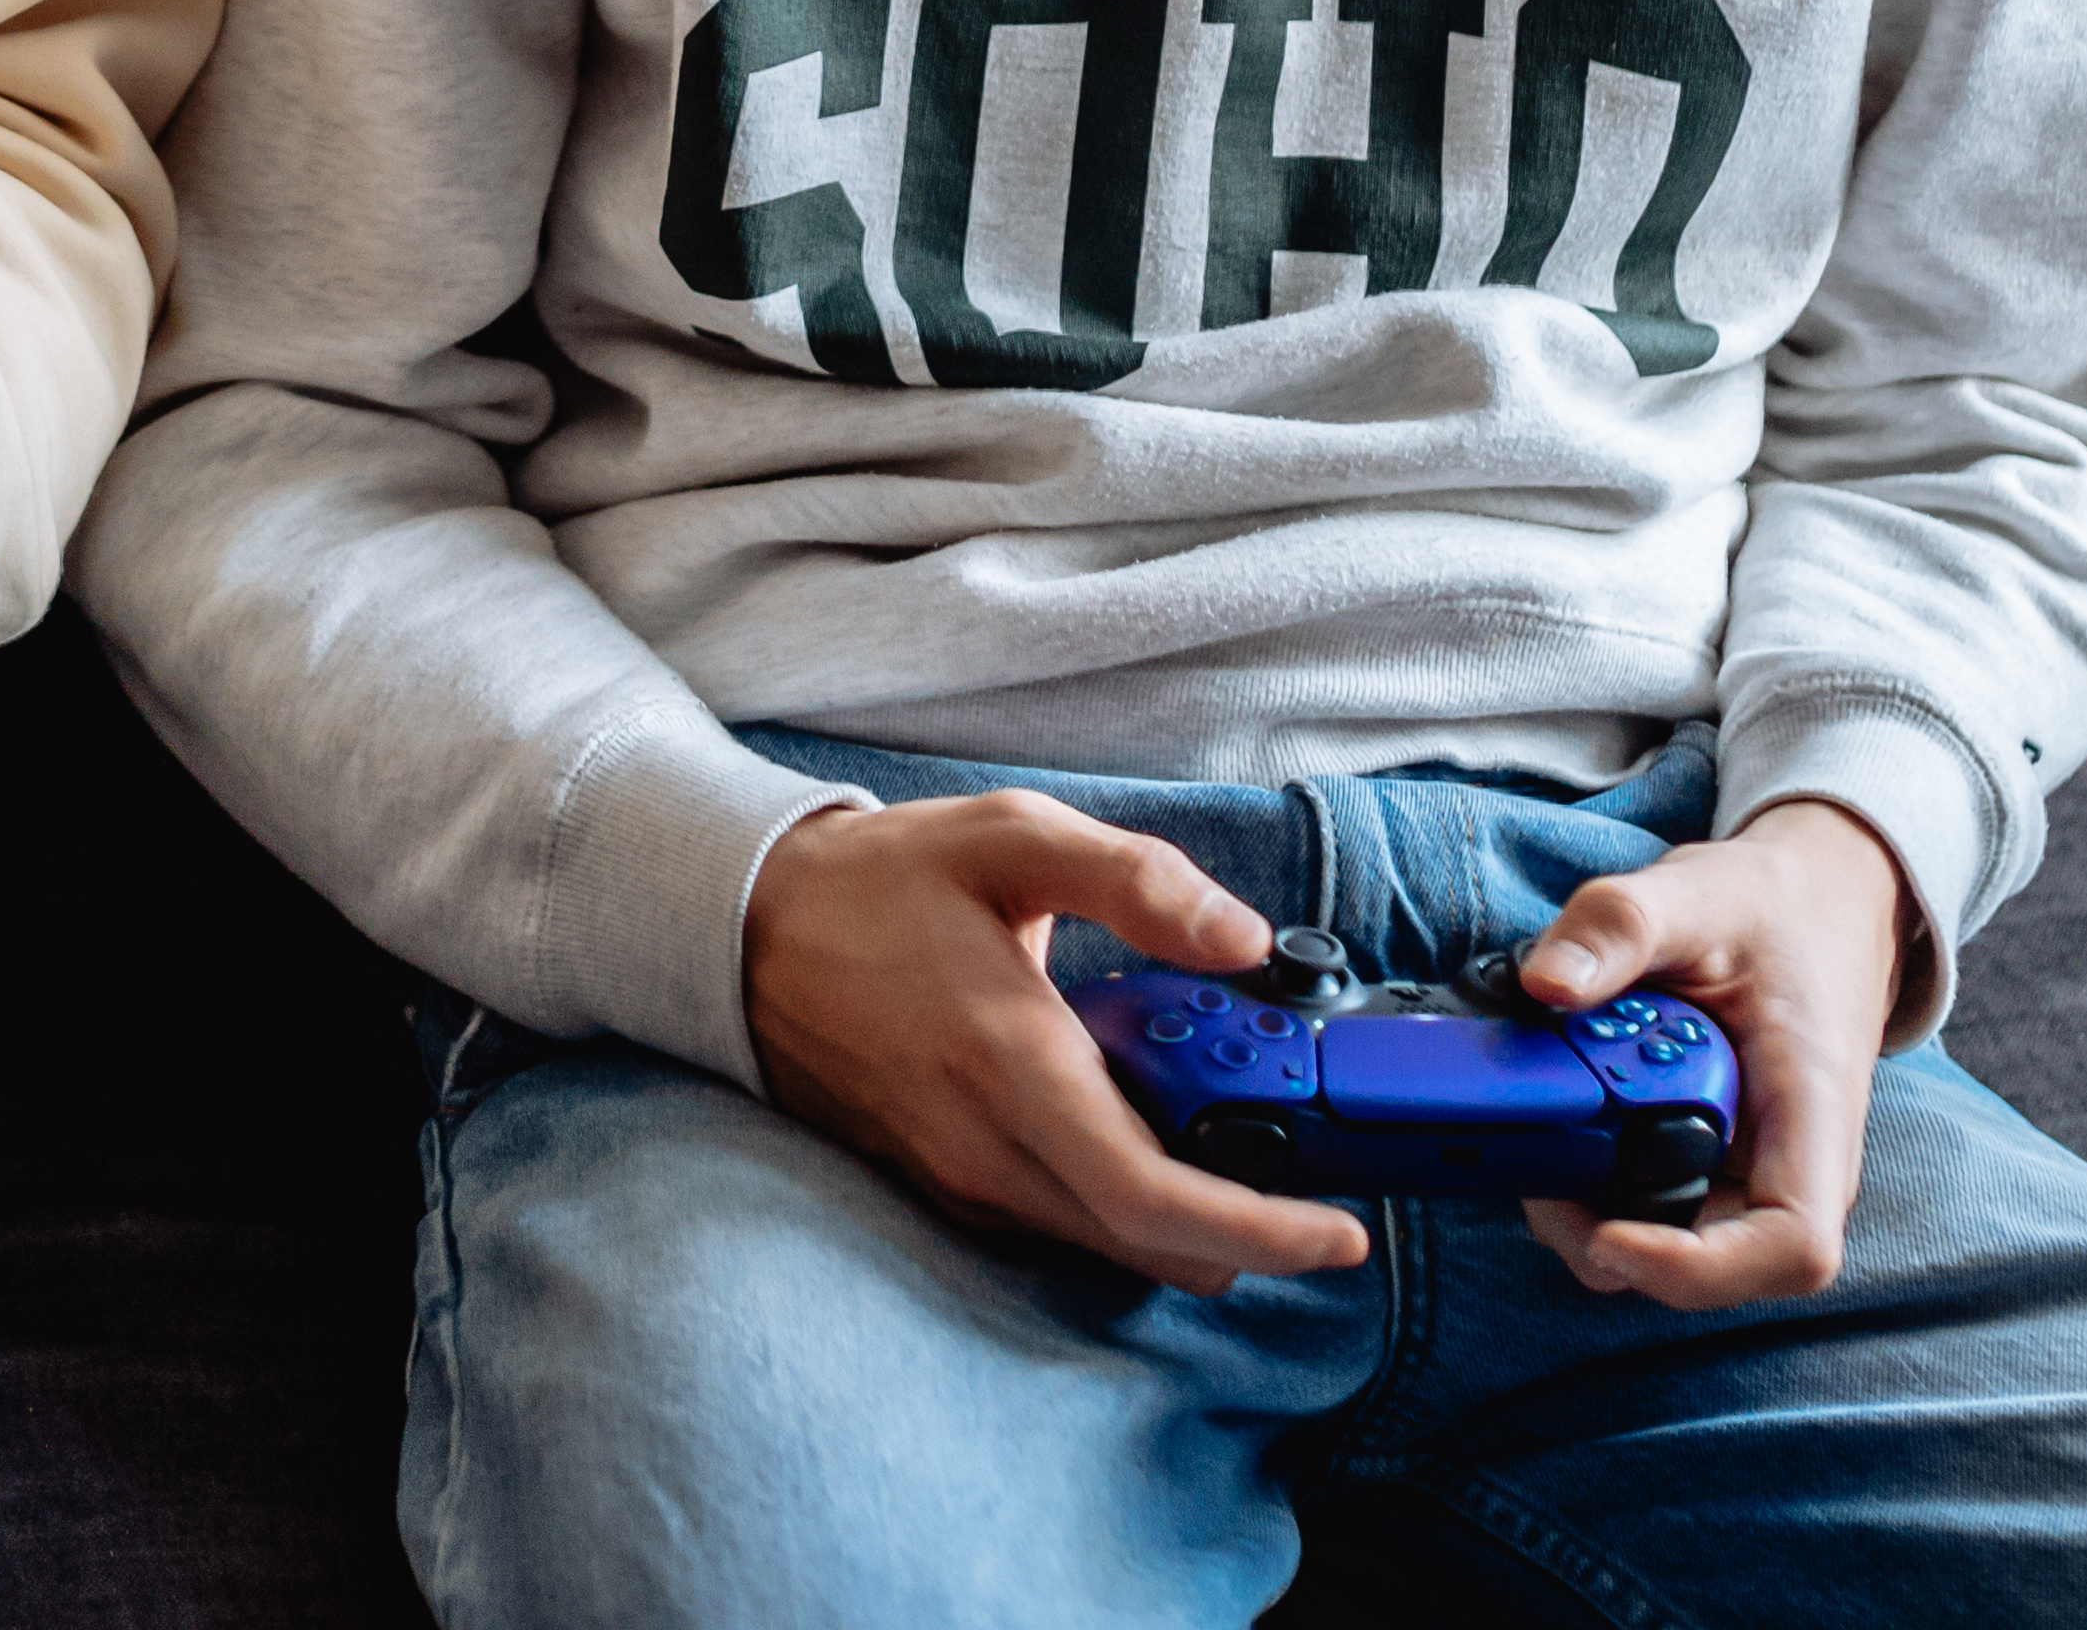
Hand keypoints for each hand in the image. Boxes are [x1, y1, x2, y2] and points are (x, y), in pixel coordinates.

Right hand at [739, 793, 1374, 1293]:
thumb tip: (1245, 939)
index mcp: (1015, 1069)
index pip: (1157, 1203)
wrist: (744, 929)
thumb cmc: (881, 881)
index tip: (1342, 1232)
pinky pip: (1064, 1225)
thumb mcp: (1013, 837)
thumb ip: (1139, 880)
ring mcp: (963, 1182)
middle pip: (1152, 1249)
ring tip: (1211, 1105)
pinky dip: (1127, 1199)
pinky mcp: (946, 1188)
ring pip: (1111, 1244)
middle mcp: (989, 1152)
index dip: (1263, 1235)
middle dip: (1247, 1224)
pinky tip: (1137, 1115)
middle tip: (1298, 1148)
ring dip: (1187, 1208)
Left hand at [1507, 798, 1916, 1303]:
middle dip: (1608, 1236)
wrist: (1816, 908)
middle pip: (1712, 1268)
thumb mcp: (1697, 894)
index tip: (1607, 1232)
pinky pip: (1647, 1205)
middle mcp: (1791, 1168)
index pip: (1792, 1245)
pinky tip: (1567, 1112)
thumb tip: (1546, 983)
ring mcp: (1749, 1175)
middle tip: (1535, 1163)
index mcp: (1814, 1114)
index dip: (1699, 1267)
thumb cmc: (1775, 912)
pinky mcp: (1710, 1167)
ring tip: (1545, 1120)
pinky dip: (1594, 1176)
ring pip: (1667, 1244)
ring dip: (1590, 1206)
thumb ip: (1620, 926)